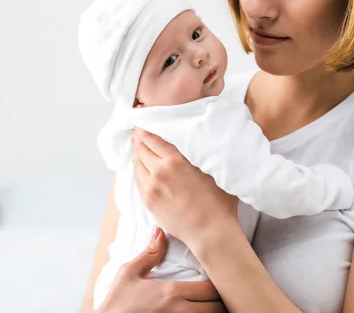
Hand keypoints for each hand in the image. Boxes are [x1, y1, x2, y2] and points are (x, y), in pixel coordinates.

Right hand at [97, 227, 226, 312]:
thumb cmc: (118, 300)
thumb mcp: (129, 273)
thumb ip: (150, 253)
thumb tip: (160, 231)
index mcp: (171, 292)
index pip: (211, 288)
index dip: (219, 283)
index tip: (219, 276)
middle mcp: (180, 310)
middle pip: (218, 307)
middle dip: (222, 300)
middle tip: (222, 291)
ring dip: (216, 311)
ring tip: (216, 303)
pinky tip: (201, 310)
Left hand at [132, 128, 238, 246]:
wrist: (210, 231)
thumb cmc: (218, 201)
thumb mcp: (210, 169)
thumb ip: (195, 154)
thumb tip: (188, 142)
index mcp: (175, 161)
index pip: (152, 138)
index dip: (144, 129)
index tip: (142, 122)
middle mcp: (159, 172)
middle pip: (141, 148)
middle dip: (138, 138)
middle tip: (137, 130)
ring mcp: (150, 187)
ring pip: (136, 164)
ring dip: (136, 153)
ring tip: (137, 145)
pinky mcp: (148, 201)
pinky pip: (137, 180)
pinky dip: (137, 169)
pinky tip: (140, 166)